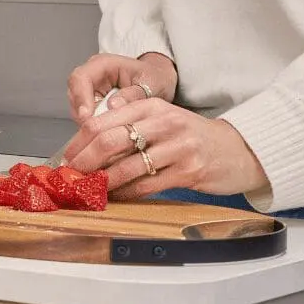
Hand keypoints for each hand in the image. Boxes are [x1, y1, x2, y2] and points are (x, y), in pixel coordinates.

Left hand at [60, 95, 268, 200]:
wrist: (237, 150)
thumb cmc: (191, 137)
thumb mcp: (161, 120)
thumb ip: (128, 126)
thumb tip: (86, 147)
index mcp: (152, 106)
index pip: (103, 121)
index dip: (78, 143)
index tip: (66, 157)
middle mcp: (164, 123)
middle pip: (109, 142)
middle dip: (84, 162)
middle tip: (71, 176)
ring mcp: (178, 148)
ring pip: (126, 167)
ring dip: (101, 182)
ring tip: (88, 189)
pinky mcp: (188, 172)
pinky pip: (146, 186)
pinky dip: (125, 193)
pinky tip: (115, 196)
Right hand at [66, 51, 177, 123]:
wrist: (158, 81)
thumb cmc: (155, 78)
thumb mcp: (151, 84)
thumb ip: (134, 94)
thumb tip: (114, 105)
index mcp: (103, 64)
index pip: (81, 78)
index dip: (81, 98)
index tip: (87, 117)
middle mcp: (92, 76)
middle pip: (75, 96)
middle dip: (84, 116)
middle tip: (99, 132)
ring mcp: (90, 90)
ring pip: (78, 109)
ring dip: (89, 123)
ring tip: (107, 133)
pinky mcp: (92, 104)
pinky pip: (86, 117)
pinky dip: (95, 127)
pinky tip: (108, 133)